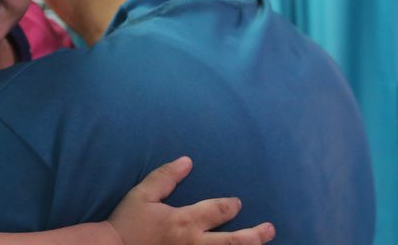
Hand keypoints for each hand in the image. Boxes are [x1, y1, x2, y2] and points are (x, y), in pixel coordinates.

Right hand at [107, 156, 274, 244]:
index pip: (219, 211)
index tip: (237, 205)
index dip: (232, 206)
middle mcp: (195, 244)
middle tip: (270, 229)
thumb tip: (187, 161)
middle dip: (256, 235)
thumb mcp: (142, 194)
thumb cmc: (127, 224)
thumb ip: (166, 177)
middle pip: (236, 242)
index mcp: (185, 221)